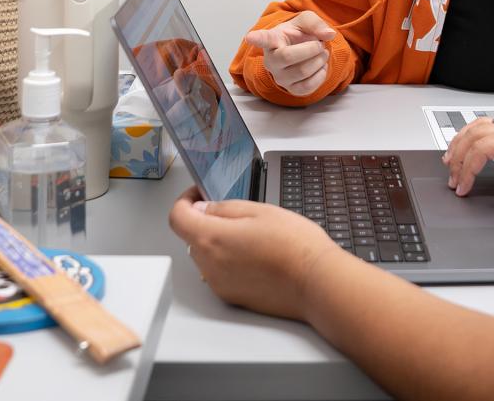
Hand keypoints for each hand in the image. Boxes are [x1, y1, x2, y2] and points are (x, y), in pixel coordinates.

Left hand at [167, 185, 346, 319]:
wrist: (316, 282)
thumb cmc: (295, 245)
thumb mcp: (259, 210)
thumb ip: (223, 208)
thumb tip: (202, 208)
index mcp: (212, 238)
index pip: (177, 217)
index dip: (186, 201)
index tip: (199, 196)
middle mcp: (209, 265)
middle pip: (193, 238)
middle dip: (207, 222)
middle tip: (238, 216)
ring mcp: (219, 284)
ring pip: (207, 256)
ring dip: (219, 244)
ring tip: (254, 238)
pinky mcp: (232, 297)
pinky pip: (220, 274)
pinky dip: (230, 263)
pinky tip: (258, 258)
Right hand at [243, 11, 337, 96]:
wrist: (302, 51)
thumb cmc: (298, 35)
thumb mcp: (306, 21)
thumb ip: (316, 23)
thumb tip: (328, 34)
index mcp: (272, 40)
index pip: (263, 39)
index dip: (257, 38)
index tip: (250, 36)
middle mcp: (271, 60)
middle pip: (288, 56)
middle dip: (311, 49)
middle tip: (319, 44)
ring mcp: (280, 77)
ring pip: (302, 71)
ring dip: (319, 61)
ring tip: (321, 54)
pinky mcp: (292, 89)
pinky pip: (309, 86)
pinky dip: (321, 75)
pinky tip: (320, 67)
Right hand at [444, 118, 493, 201]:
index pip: (484, 146)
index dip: (469, 166)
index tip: (464, 186)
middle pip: (476, 135)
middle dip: (459, 155)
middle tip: (453, 179)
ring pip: (479, 130)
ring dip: (461, 144)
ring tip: (450, 162)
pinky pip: (488, 133)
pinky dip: (471, 140)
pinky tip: (469, 150)